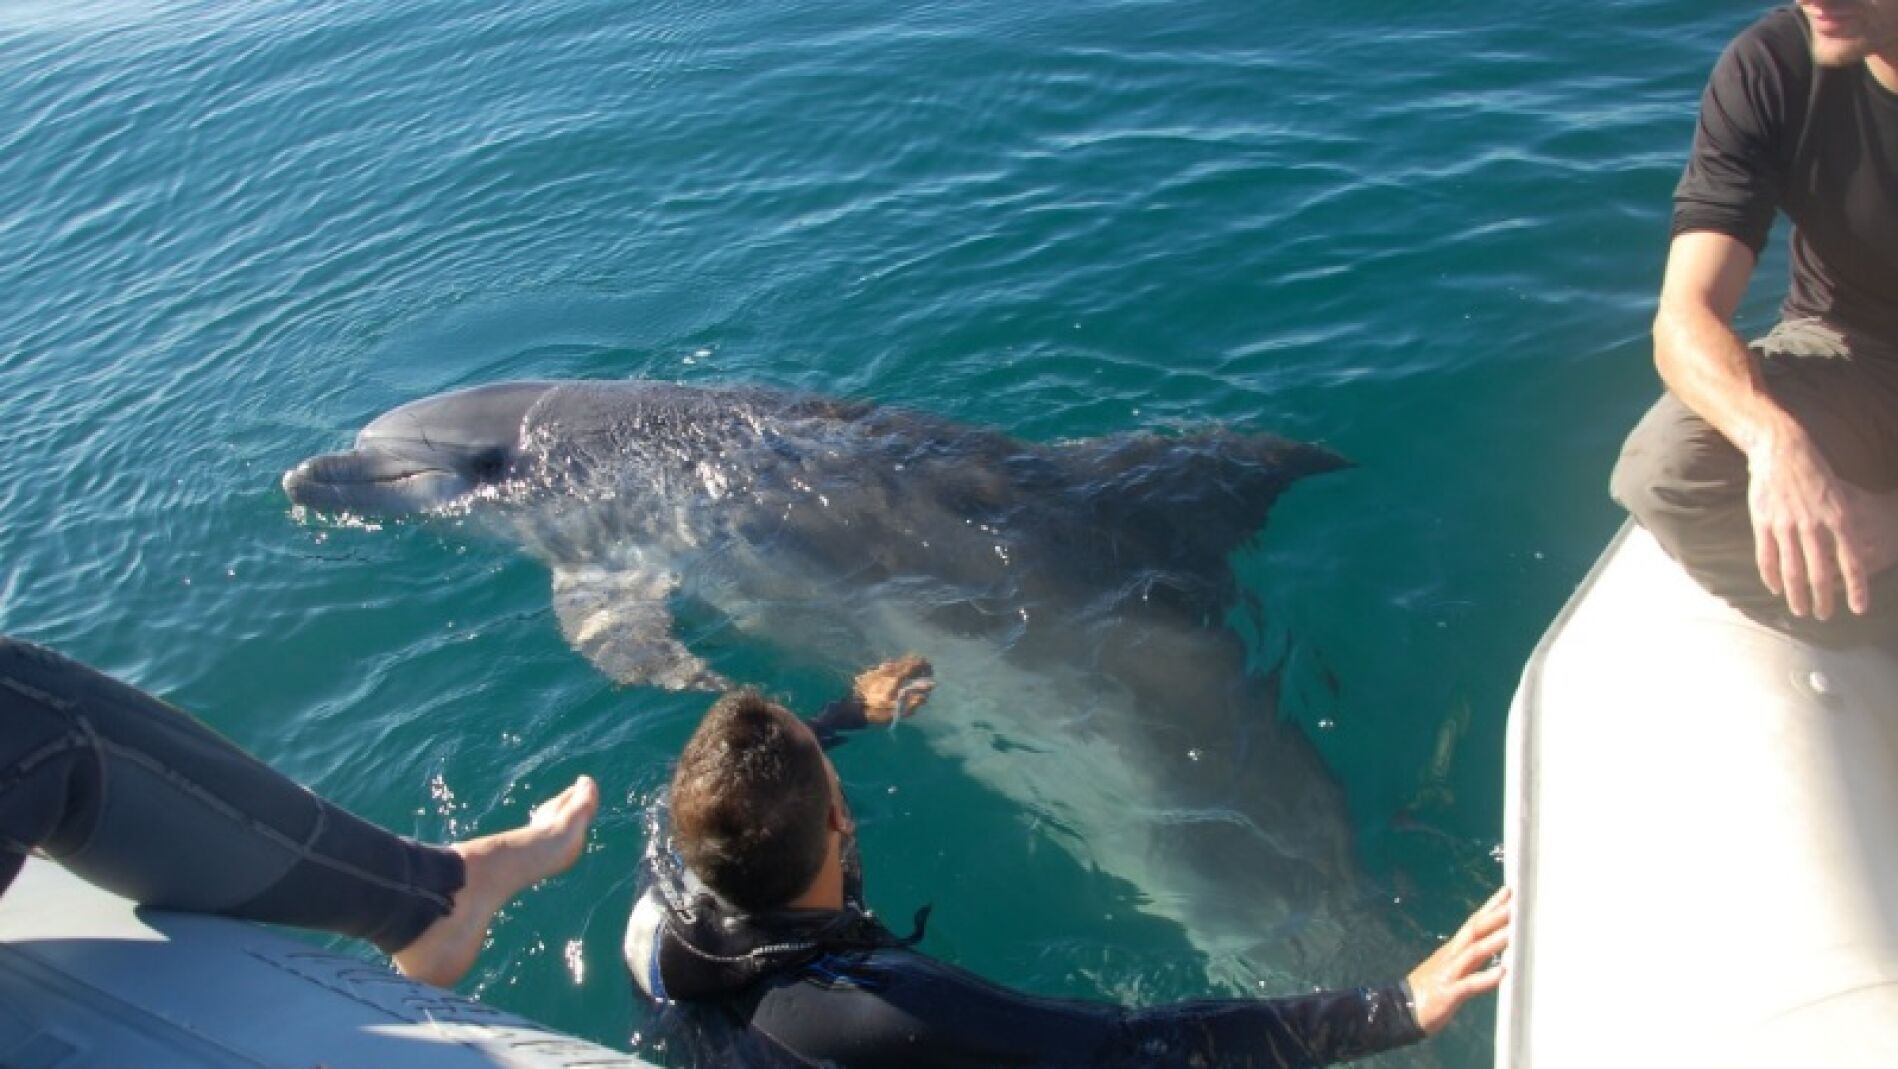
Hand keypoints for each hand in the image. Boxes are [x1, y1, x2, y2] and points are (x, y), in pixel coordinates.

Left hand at [852, 655, 934, 723]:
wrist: (853, 709)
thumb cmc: (877, 712)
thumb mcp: (898, 711)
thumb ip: (915, 699)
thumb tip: (928, 688)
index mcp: (897, 678)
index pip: (916, 664)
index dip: (926, 666)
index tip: (930, 672)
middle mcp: (889, 669)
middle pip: (908, 659)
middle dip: (918, 665)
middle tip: (922, 674)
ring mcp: (880, 669)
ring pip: (898, 662)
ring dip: (907, 667)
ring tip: (909, 677)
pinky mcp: (872, 671)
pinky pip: (888, 666)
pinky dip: (896, 669)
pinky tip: (894, 679)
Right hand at [1405, 886, 1510, 1036]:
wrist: (1399, 1010)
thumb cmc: (1429, 990)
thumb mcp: (1452, 968)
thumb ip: (1473, 957)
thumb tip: (1497, 945)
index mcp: (1453, 949)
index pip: (1474, 922)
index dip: (1490, 906)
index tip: (1508, 891)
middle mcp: (1451, 956)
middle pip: (1474, 930)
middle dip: (1495, 915)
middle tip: (1516, 902)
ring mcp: (1449, 973)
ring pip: (1473, 952)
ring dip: (1494, 941)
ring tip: (1514, 932)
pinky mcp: (1448, 994)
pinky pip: (1469, 984)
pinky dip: (1486, 977)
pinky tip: (1502, 973)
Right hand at [1747, 434, 1878, 619]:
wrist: (1782, 449)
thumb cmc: (1814, 470)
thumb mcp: (1839, 495)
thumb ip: (1842, 524)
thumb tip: (1847, 552)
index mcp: (1838, 517)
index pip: (1852, 562)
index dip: (1857, 589)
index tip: (1859, 609)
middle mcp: (1813, 525)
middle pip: (1821, 572)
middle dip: (1824, 599)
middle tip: (1825, 616)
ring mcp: (1786, 524)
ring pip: (1793, 570)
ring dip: (1797, 595)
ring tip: (1800, 611)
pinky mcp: (1763, 522)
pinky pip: (1767, 557)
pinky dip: (1771, 576)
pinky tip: (1775, 589)